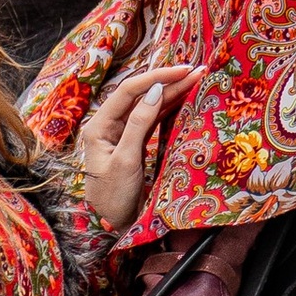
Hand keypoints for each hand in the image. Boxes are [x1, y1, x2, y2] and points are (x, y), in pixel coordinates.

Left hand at [74, 66, 193, 232]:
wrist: (111, 225)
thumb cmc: (113, 196)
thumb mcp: (125, 161)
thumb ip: (139, 125)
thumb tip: (155, 92)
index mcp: (99, 125)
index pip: (128, 91)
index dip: (155, 77)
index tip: (181, 71)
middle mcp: (109, 124)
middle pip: (140, 95)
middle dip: (168, 82)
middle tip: (196, 71)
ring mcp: (122, 133)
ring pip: (149, 106)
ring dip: (171, 93)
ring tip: (196, 80)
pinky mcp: (134, 143)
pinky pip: (152, 120)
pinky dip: (169, 109)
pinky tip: (184, 99)